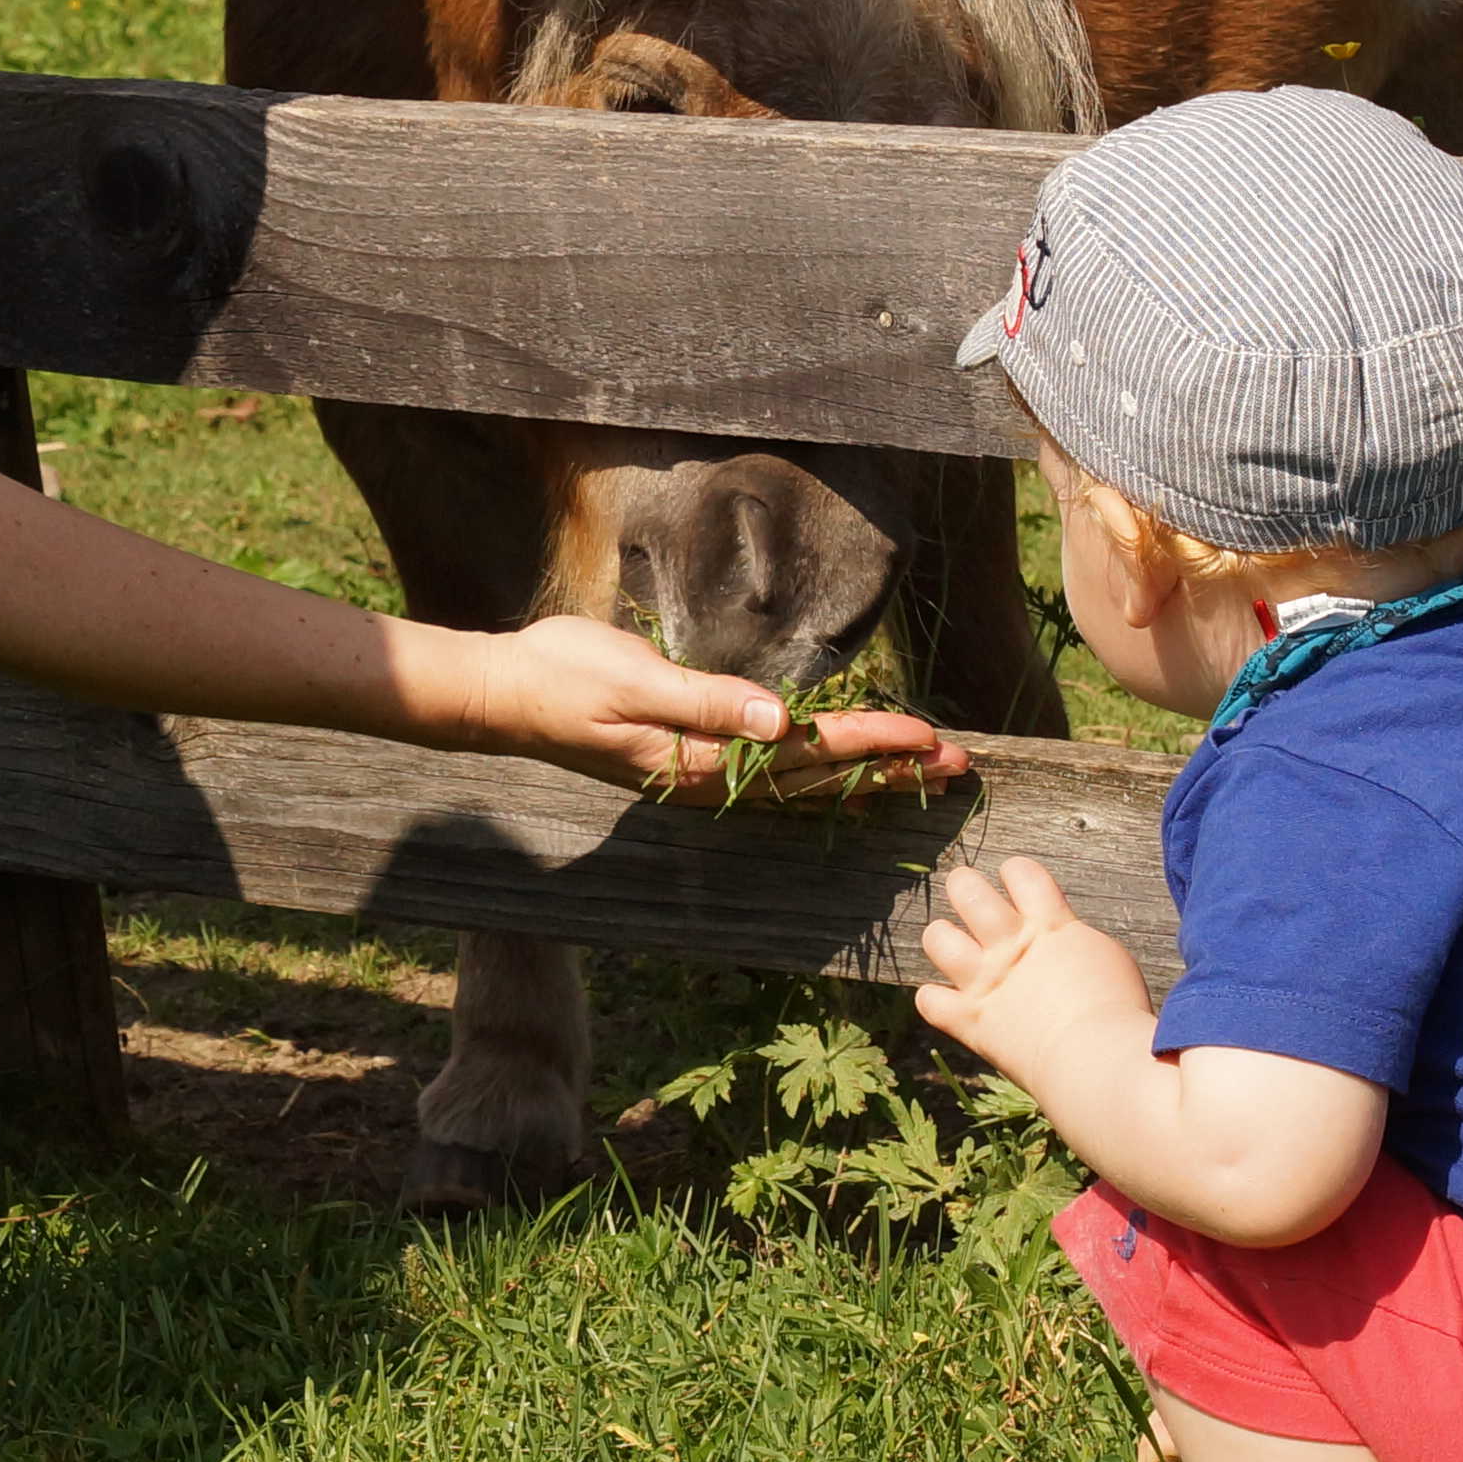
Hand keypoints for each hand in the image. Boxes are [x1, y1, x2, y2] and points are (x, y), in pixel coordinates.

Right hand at [462, 614, 972, 802]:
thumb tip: (778, 720)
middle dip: (889, 770)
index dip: (870, 742)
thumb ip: (705, 701)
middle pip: (819, 780)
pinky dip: (822, 779)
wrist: (504, 697)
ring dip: (865, 778)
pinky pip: (774, 781)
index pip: (807, 751)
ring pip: (802, 786)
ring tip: (924, 771)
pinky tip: (846, 776)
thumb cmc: (563, 675)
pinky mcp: (692, 765)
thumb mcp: (632, 679)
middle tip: (958, 765)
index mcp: (704, 758)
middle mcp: (712, 779)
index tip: (926, 734)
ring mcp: (702, 778)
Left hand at [911, 854, 1149, 1083]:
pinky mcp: (971, 1020)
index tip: (1016, 881)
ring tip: (951, 942)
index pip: (1022, 873)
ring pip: (937, 938)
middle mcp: (1011, 946)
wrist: (1098, 1060)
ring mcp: (986, 981)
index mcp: (1051, 926)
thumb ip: (1074, 942)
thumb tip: (1061, 940)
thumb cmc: (1119, 1014)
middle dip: (964, 887)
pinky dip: (935, 999)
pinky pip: (930, 1000)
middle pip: (968, 892)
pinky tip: (948, 1001)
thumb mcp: (1109, 959)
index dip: (1015, 871)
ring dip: (940, 936)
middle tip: (969, 896)